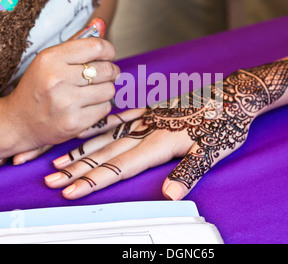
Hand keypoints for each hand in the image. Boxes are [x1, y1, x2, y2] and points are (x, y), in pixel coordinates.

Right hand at [0, 18, 111, 173]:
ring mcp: (66, 103)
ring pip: (109, 90)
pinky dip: (100, 107)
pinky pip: (105, 108)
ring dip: (105, 90)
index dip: (108, 50)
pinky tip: (86, 106)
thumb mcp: (50, 60)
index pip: (96, 46)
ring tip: (91, 92)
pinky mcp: (74, 123)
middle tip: (102, 75)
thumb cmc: (36, 87)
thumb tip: (101, 22)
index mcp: (50, 58)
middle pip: (107, 69)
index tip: (107, 55)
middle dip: (109, 72)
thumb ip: (76, 42)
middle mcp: (58, 79)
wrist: (18, 122)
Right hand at [44, 58, 287, 199]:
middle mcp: (148, 130)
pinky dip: (101, 128)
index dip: (95, 180)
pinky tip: (89, 132)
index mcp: (161, 142)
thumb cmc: (226, 123)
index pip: (121, 166)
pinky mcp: (152, 112)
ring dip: (82, 151)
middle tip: (53, 180)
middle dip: (78, 169)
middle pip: (106, 153)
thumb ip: (189, 170)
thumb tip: (170, 194)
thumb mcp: (214, 150)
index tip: (72, 191)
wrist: (234, 93)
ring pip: (107, 137)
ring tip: (59, 161)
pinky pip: (120, 119)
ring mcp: (148, 119)